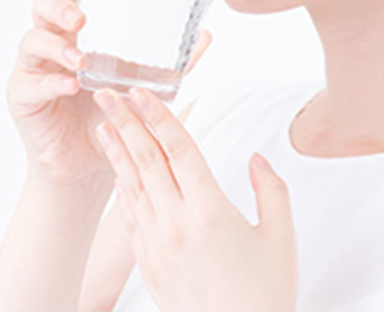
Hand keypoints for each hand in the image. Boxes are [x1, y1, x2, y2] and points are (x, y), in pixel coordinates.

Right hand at [6, 0, 211, 186]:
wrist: (91, 160)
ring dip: (58, 47)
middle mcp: (52, 46)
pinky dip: (52, 82)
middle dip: (58, 6)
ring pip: (32, 41)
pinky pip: (30, 83)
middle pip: (41, 9)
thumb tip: (206, 35)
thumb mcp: (143, 84)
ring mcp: (33, 69)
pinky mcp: (23, 97)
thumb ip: (171, 62)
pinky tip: (70, 86)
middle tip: (80, 19)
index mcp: (77, 36)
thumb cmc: (111, 114)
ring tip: (81, 61)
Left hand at [92, 86, 298, 311]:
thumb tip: (257, 159)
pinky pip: (129, 216)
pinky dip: (122, 188)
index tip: (142, 91)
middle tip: (107, 94)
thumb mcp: (281, 237)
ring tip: (102, 124)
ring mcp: (156, 243)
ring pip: (132, 185)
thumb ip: (270, 189)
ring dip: (116, 151)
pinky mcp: (147, 262)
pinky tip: (117, 173)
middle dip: (125, 122)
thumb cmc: (263, 296)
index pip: (179, 150)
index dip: (159, 116)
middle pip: (147, 160)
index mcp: (209, 211)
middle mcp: (176, 223)